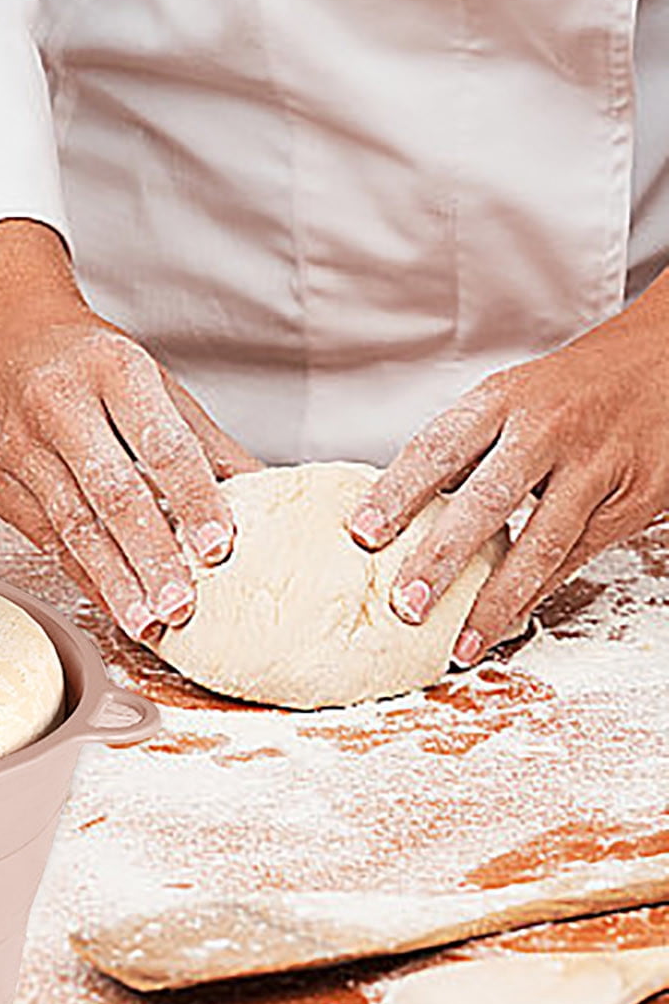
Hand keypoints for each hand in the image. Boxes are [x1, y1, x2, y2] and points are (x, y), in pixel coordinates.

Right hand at [0, 219, 261, 639]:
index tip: (220, 547)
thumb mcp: (152, 377)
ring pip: (72, 524)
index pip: (162, 442)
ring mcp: (20, 444)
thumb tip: (263, 493)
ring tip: (147, 620)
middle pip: (112, 491)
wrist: (3, 330)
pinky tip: (110, 600)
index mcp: (113, 368)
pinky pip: (45, 536)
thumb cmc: (87, 358)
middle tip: (182, 605)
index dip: (194, 498)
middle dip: (150, 555)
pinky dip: (81, 574)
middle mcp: (58, 403)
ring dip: (113, 579)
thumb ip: (203, 439)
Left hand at [346, 283, 668, 665]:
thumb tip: (399, 508)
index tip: (363, 534)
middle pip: (485, 501)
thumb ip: (464, 448)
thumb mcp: (508, 398)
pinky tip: (511, 618)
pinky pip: (578, 555)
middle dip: (441, 558)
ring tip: (462, 641)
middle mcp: (544, 431)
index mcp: (500, 400)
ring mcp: (593, 467)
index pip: (435, 450)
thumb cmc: (567, 390)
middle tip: (407, 603)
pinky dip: (541, 591)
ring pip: (540, 542)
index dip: (396, 494)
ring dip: (496, 599)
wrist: (661, 362)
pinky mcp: (632, 499)